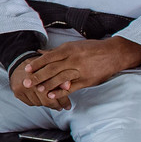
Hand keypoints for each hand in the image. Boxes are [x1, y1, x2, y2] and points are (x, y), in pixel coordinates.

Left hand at [15, 37, 140, 107]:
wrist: (114, 53)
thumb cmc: (92, 49)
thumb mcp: (74, 46)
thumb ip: (57, 51)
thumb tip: (40, 53)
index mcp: (69, 49)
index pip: (49, 57)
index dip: (37, 64)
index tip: (26, 69)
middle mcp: (73, 59)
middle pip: (52, 69)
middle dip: (38, 76)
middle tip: (27, 83)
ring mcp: (80, 70)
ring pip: (60, 78)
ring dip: (47, 85)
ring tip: (37, 90)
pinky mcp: (86, 80)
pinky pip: (71, 87)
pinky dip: (60, 91)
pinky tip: (51, 95)